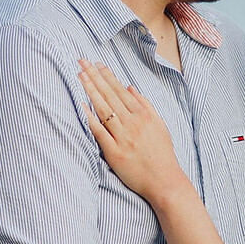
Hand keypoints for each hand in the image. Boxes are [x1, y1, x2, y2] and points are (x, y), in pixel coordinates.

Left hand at [78, 60, 186, 205]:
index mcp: (143, 115)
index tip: (95, 64)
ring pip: (103, 109)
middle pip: (109, 95)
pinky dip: (90, 118)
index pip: (120, 90)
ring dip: (90, 91)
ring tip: (79, 76)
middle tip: (81, 61)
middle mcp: (133, 123)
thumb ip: (145, 104)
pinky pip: (100, 132)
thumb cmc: (162, 154)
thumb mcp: (159, 125)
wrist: (165, 181)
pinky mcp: (115, 153)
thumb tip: (130, 87)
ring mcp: (123, 138)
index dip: (106, 75)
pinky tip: (81, 105)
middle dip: (94, 76)